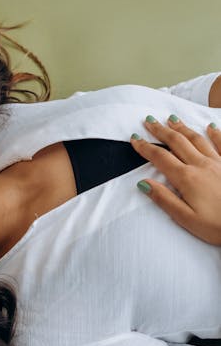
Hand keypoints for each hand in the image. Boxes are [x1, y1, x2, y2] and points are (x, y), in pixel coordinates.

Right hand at [131, 116, 220, 243]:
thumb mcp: (185, 218)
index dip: (145, 148)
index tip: (134, 139)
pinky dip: (214, 133)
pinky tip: (210, 126)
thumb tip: (143, 183)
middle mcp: (201, 165)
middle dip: (160, 130)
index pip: (160, 158)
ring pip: (197, 139)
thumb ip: (164, 199)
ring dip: (182, 128)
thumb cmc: (217, 226)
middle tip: (149, 120)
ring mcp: (218, 162)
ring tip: (171, 119)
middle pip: (177, 142)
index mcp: (187, 178)